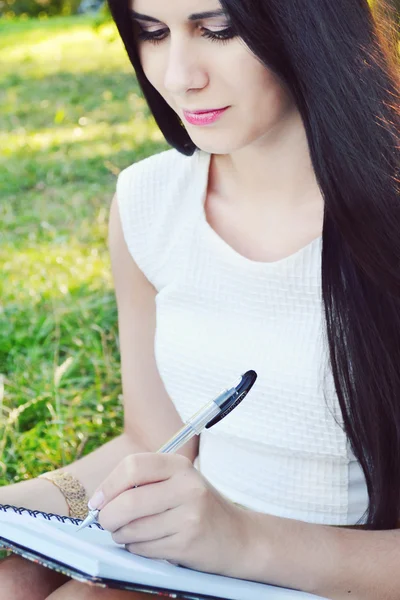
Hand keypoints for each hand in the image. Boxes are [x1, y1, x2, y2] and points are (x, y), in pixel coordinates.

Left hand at [89, 452, 251, 576]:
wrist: (238, 536)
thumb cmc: (197, 507)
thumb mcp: (177, 482)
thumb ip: (144, 483)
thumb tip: (99, 499)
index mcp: (180, 465)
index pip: (133, 467)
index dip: (108, 485)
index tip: (97, 501)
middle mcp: (187, 486)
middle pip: (128, 501)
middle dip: (108, 516)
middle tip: (106, 522)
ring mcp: (189, 515)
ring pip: (133, 529)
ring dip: (121, 535)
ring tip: (131, 532)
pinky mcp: (188, 543)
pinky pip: (144, 548)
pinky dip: (137, 548)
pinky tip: (150, 543)